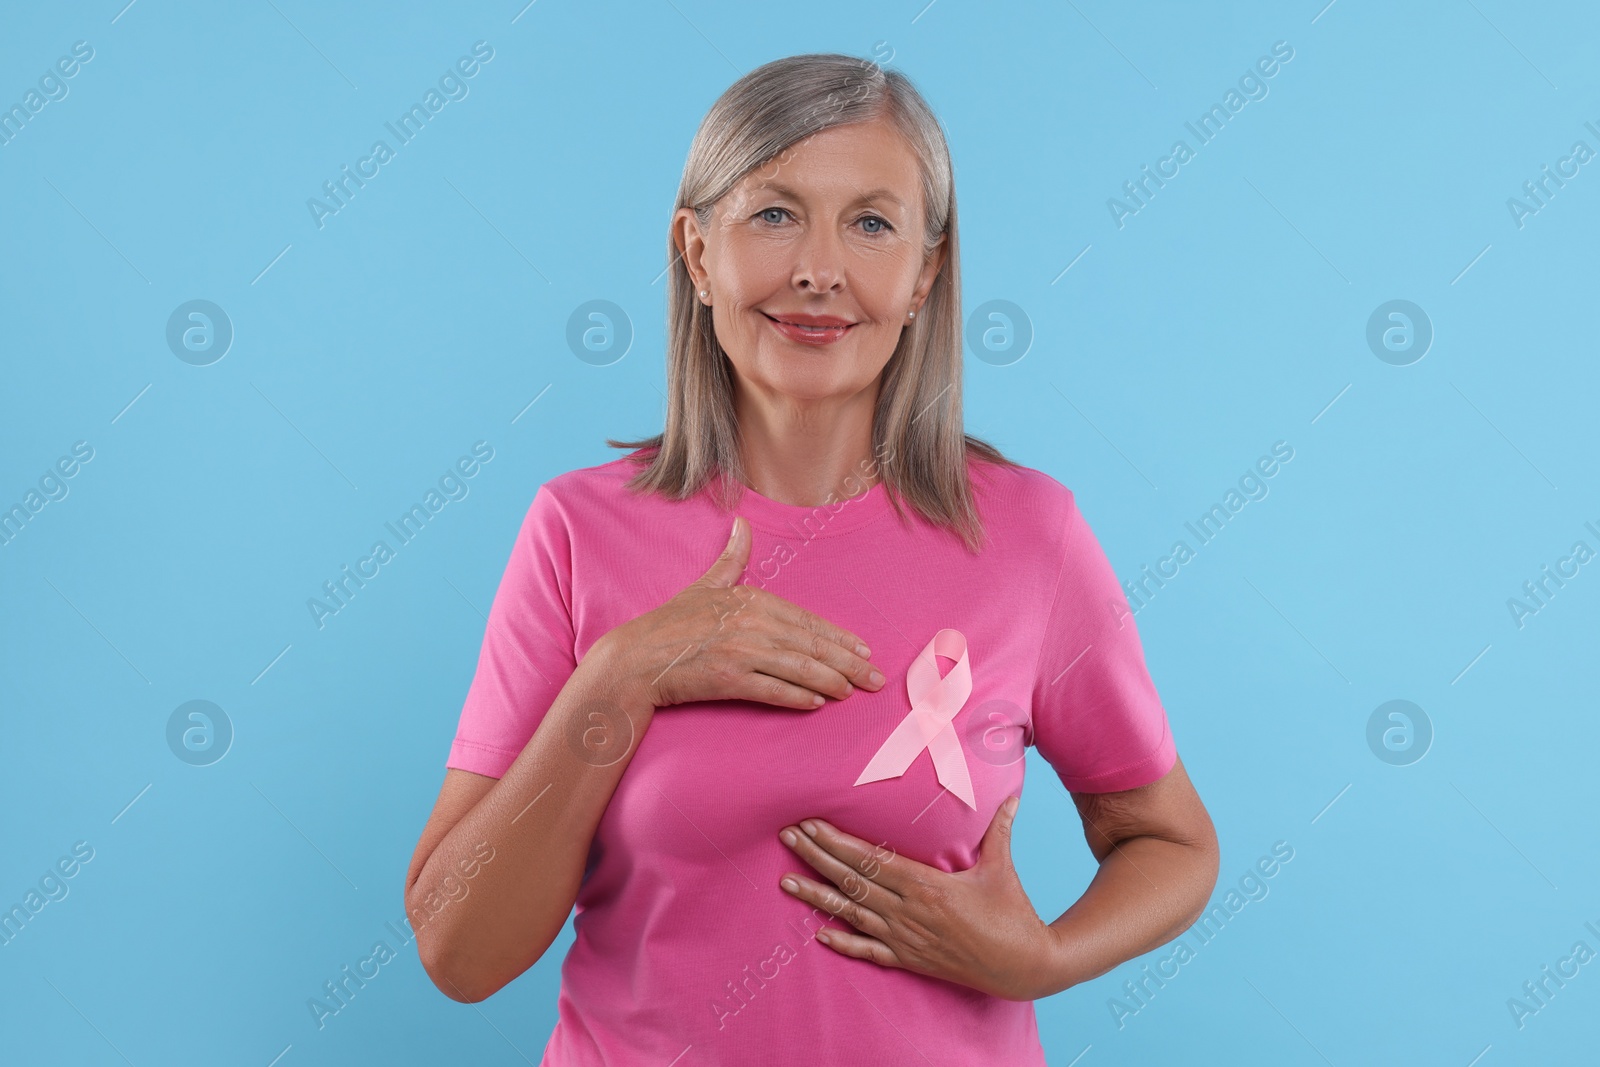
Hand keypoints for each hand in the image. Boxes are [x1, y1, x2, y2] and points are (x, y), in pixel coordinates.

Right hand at [601, 516, 885, 710]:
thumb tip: (742, 525)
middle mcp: (751, 624)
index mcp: (751, 600)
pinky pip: (773, 690)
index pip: (806, 621)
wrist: (636, 658)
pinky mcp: (729, 679)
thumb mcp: (705, 585)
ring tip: (852, 692)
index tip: (863, 650)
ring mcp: (741, 652)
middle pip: (811, 646)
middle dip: (848, 663)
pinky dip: (798, 697)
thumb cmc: (670, 623)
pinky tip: (817, 703)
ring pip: (799, 668)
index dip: (838, 638)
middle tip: (875, 678)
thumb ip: (731, 558)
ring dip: (831, 682)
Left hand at [777, 796, 1059, 1000]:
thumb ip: (998, 829)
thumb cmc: (1014, 914)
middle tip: (788, 836)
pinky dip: (844, 943)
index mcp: (928, 886)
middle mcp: (910, 913)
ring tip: (786, 881)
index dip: (838, 842)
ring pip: (852, 915)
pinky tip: (820, 933)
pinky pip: (870, 952)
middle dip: (817, 857)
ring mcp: (907, 939)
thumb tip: (1011, 794)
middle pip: (853, 881)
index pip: (872, 860)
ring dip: (818, 897)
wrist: (1025, 967)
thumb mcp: (1001, 867)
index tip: (813, 824)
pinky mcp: (911, 960)